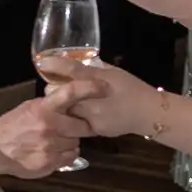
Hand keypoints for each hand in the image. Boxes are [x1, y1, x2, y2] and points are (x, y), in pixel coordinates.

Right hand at [0, 86, 95, 178]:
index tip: (106, 87)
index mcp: (44, 108)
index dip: (91, 88)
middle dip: (80, 126)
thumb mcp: (30, 107)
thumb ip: (51, 105)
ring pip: (76, 143)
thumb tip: (73, 100)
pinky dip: (65, 154)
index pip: (72, 93)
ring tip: (55, 140)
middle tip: (72, 127)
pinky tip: (52, 151)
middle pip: (83, 126)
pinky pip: (70, 157)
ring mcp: (50, 146)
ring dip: (70, 141)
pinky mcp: (49, 163)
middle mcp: (50, 126)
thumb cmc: (12, 125)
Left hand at [46, 60, 165, 138]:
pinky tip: (80, 113)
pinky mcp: (94, 130)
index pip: (72, 70)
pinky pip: (77, 122)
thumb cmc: (132, 88)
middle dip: (55, 89)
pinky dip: (74, 116)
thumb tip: (74, 63)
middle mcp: (93, 99)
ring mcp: (92, 117)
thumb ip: (93, 69)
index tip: (41, 61)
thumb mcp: (113, 72)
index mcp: (99, 80)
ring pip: (66, 110)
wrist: (150, 113)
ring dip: (62, 105)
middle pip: (60, 94)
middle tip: (55, 85)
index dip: (54, 65)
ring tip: (66, 101)